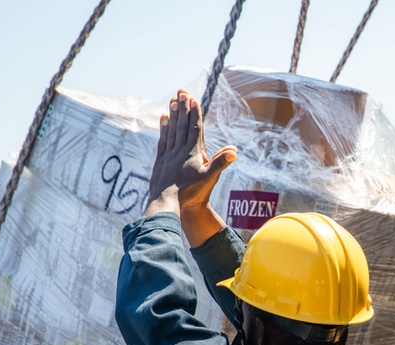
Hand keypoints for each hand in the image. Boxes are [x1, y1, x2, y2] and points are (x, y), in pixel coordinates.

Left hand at [145, 89, 236, 216]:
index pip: (194, 128)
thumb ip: (220, 163)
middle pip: (182, 124)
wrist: (167, 203)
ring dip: (173, 114)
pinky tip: (164, 119)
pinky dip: (164, 128)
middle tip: (182, 92)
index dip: (194, 113)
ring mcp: (169, 154)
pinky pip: (163, 140)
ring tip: (173, 100)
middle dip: (183, 107)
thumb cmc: (190, 193)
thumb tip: (234, 151)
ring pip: (172, 130)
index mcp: (192, 153)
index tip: (193, 99)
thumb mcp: (209, 179)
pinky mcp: (161, 161)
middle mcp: (179, 150)